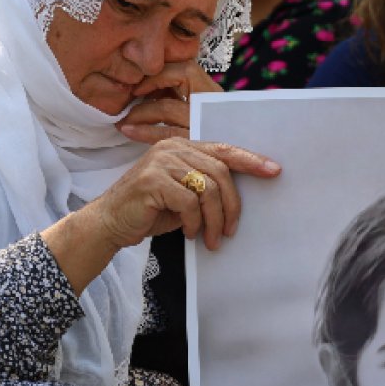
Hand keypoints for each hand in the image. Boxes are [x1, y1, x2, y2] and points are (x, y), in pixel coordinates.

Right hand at [84, 138, 279, 250]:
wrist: (110, 223)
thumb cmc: (150, 211)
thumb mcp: (183, 195)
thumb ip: (205, 186)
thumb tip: (239, 198)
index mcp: (182, 146)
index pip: (223, 150)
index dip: (251, 160)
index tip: (274, 170)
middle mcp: (172, 148)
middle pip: (220, 172)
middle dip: (231, 205)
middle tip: (230, 231)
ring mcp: (161, 161)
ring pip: (207, 188)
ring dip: (214, 220)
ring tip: (211, 239)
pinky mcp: (152, 180)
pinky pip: (189, 202)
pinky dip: (193, 222)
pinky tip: (188, 233)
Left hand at [116, 60, 221, 143]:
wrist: (242, 162)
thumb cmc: (222, 140)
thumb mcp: (208, 116)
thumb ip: (187, 103)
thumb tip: (153, 94)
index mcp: (214, 94)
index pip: (186, 68)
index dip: (160, 72)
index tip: (142, 84)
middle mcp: (212, 103)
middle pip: (177, 77)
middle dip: (146, 84)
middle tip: (127, 98)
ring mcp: (207, 123)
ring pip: (166, 107)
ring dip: (138, 111)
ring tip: (123, 120)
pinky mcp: (199, 144)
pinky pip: (165, 133)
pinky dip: (143, 130)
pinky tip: (128, 130)